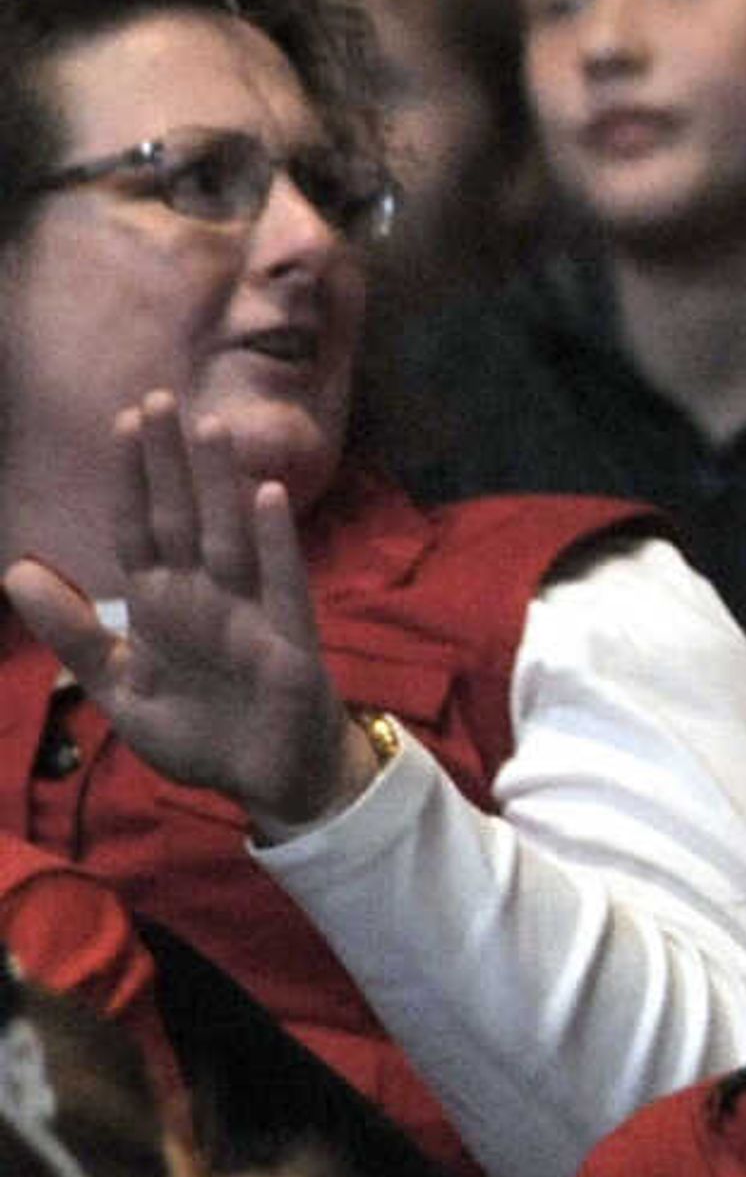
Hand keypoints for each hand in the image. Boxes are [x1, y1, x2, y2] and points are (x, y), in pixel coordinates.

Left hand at [1, 396, 366, 836]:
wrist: (265, 777)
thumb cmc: (199, 728)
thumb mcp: (118, 686)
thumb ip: (72, 631)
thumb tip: (13, 571)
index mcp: (161, 604)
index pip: (139, 529)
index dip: (130, 481)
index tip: (123, 422)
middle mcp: (205, 594)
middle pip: (182, 517)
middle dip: (169, 462)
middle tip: (158, 399)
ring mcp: (248, 609)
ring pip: (230, 534)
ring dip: (220, 482)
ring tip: (211, 429)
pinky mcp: (288, 635)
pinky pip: (282, 578)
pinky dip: (275, 539)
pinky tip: (267, 496)